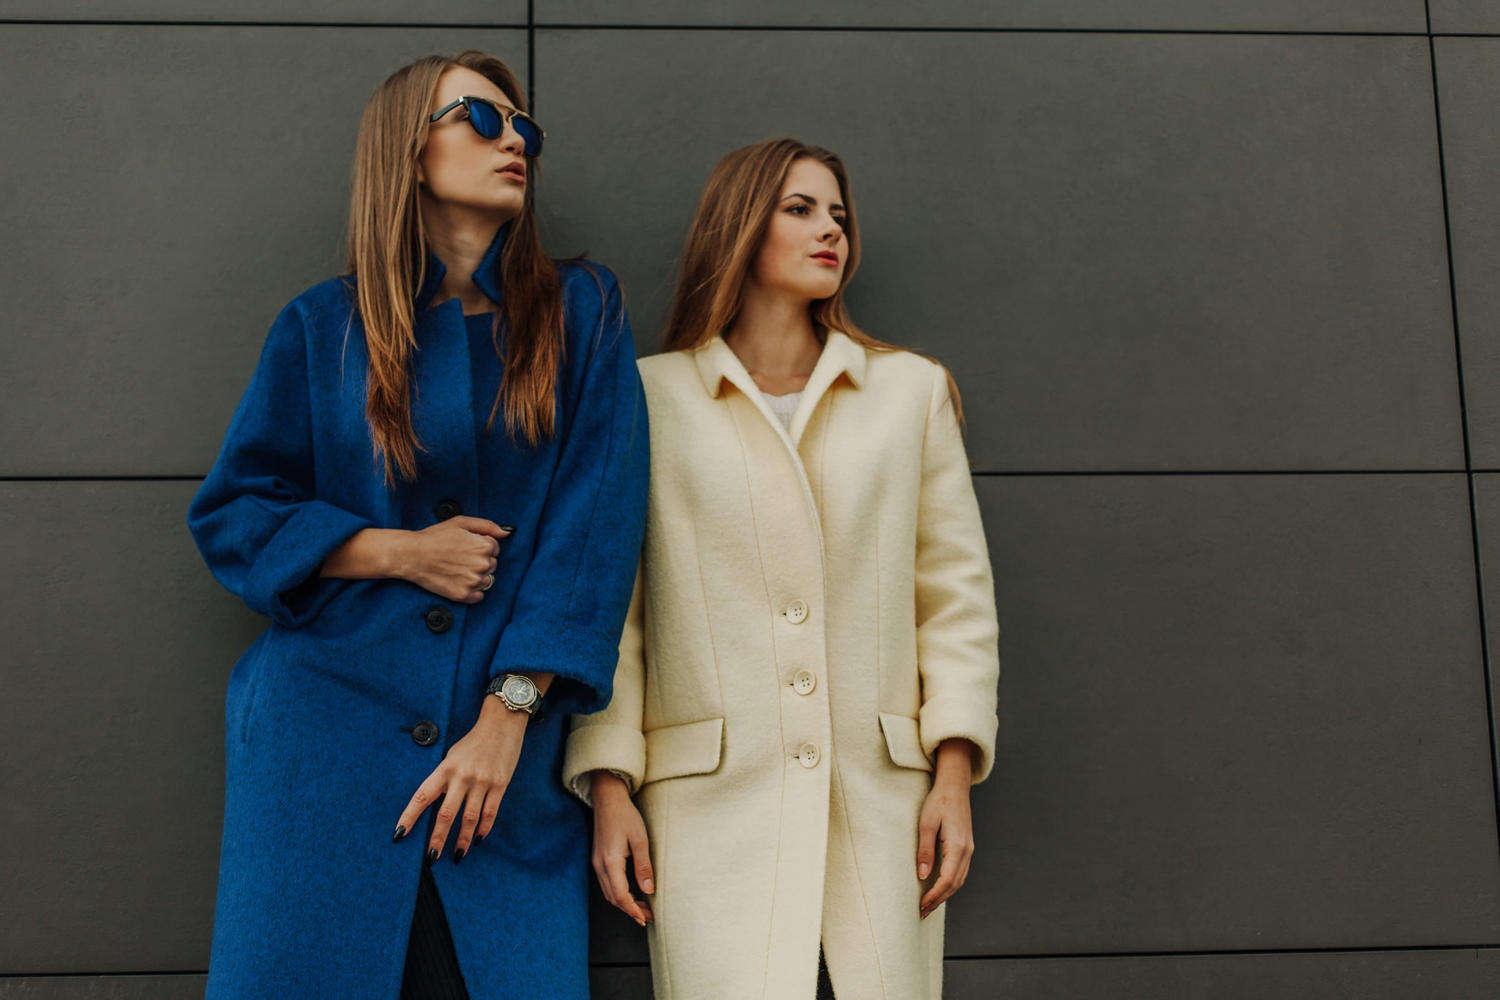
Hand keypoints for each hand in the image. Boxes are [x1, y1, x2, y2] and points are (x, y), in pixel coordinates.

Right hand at [394, 517, 509, 602]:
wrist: (412, 555)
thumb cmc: (435, 537)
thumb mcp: (461, 522)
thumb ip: (487, 526)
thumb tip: (505, 533)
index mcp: (485, 546)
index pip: (495, 549)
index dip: (479, 546)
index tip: (465, 547)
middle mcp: (482, 565)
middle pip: (492, 565)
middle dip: (479, 561)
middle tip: (459, 558)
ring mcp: (473, 581)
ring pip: (487, 581)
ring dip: (476, 577)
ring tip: (457, 569)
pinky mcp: (463, 595)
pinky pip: (479, 596)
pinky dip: (472, 591)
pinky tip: (458, 581)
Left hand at [394, 697, 526, 862]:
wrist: (501, 724)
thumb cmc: (473, 742)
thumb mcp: (452, 756)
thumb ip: (444, 779)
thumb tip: (436, 805)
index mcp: (445, 768)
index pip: (422, 796)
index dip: (409, 816)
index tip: (399, 834)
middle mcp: (462, 776)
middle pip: (446, 814)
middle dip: (437, 839)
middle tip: (431, 858)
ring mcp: (482, 781)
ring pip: (469, 818)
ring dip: (462, 840)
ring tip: (456, 856)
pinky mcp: (500, 784)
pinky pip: (490, 813)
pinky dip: (484, 829)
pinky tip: (478, 840)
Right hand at [590, 771, 654, 925]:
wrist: (608, 799)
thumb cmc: (626, 816)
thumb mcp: (640, 840)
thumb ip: (644, 866)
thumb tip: (648, 891)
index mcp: (610, 862)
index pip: (620, 895)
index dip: (633, 910)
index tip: (645, 919)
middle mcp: (599, 865)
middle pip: (613, 898)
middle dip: (630, 910)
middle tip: (649, 916)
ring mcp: (596, 863)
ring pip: (609, 892)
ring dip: (624, 903)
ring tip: (643, 907)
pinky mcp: (598, 859)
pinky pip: (607, 883)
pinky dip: (618, 893)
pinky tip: (631, 893)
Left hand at [917, 738, 975, 919]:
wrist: (954, 787)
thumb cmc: (938, 802)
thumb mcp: (926, 824)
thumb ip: (926, 851)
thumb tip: (923, 876)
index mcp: (958, 846)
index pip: (947, 879)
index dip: (935, 895)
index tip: (922, 905)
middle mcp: (967, 851)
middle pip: (955, 884)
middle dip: (939, 900)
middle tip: (922, 912)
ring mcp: (969, 849)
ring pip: (960, 880)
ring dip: (945, 894)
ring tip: (929, 905)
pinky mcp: (967, 847)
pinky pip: (960, 872)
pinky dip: (950, 884)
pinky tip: (939, 888)